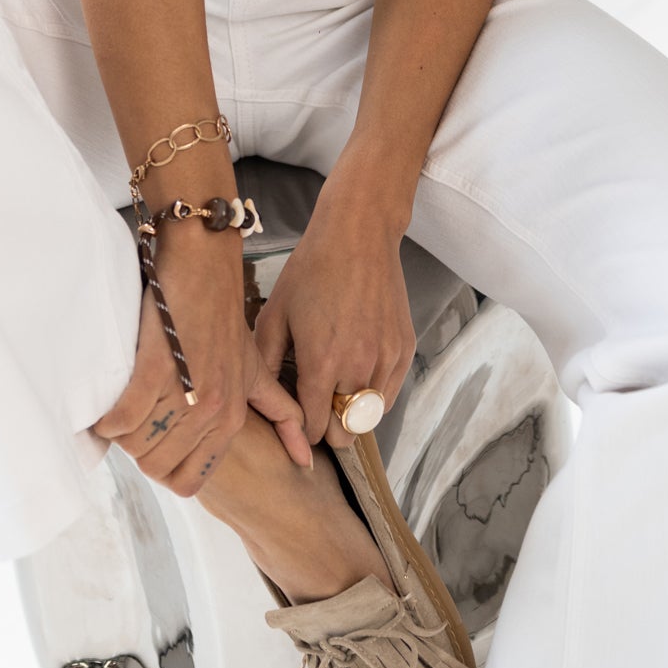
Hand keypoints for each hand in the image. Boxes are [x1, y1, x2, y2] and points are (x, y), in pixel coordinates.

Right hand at [90, 226, 312, 497]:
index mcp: (232, 417)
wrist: (203, 264)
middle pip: (156, 467)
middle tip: (132, 415)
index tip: (154, 439)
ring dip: (119, 431)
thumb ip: (280, 413)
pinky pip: (121, 421)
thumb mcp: (257, 369)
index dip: (163, 467)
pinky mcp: (156, 370)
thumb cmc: (222, 314)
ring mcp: (184, 392)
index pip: (188, 481)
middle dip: (137, 449)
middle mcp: (212, 411)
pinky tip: (109, 399)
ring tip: (122, 399)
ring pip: (135, 446)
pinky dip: (107, 418)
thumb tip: (306, 462)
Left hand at [250, 177, 416, 449]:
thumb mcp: (276, 313)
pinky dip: (374, 396)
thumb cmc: (311, 271)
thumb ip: (266, 362)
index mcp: (321, 363)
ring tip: (337, 392)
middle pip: (345, 431)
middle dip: (329, 427)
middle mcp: (357, 368)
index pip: (316, 427)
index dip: (304, 429)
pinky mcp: (404, 349)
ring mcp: (386, 360)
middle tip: (318, 409)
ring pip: (370, 418)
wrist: (358, 235)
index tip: (299, 419)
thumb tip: (262, 399)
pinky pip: (389, 394)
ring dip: (352, 413)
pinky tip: (358, 375)